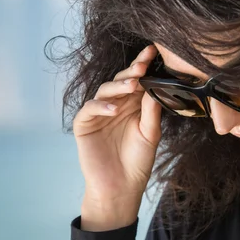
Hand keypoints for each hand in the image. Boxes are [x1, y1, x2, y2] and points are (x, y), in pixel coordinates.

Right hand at [72, 45, 162, 229]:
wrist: (122, 187)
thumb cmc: (137, 161)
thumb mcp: (150, 134)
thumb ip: (151, 111)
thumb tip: (155, 86)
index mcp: (132, 105)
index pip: (137, 81)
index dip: (143, 65)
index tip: (153, 52)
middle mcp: (115, 105)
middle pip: (121, 81)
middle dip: (132, 72)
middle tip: (144, 65)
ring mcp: (98, 114)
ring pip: (105, 90)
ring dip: (118, 86)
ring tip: (133, 85)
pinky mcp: (84, 125)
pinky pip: (89, 109)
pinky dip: (101, 106)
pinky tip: (114, 109)